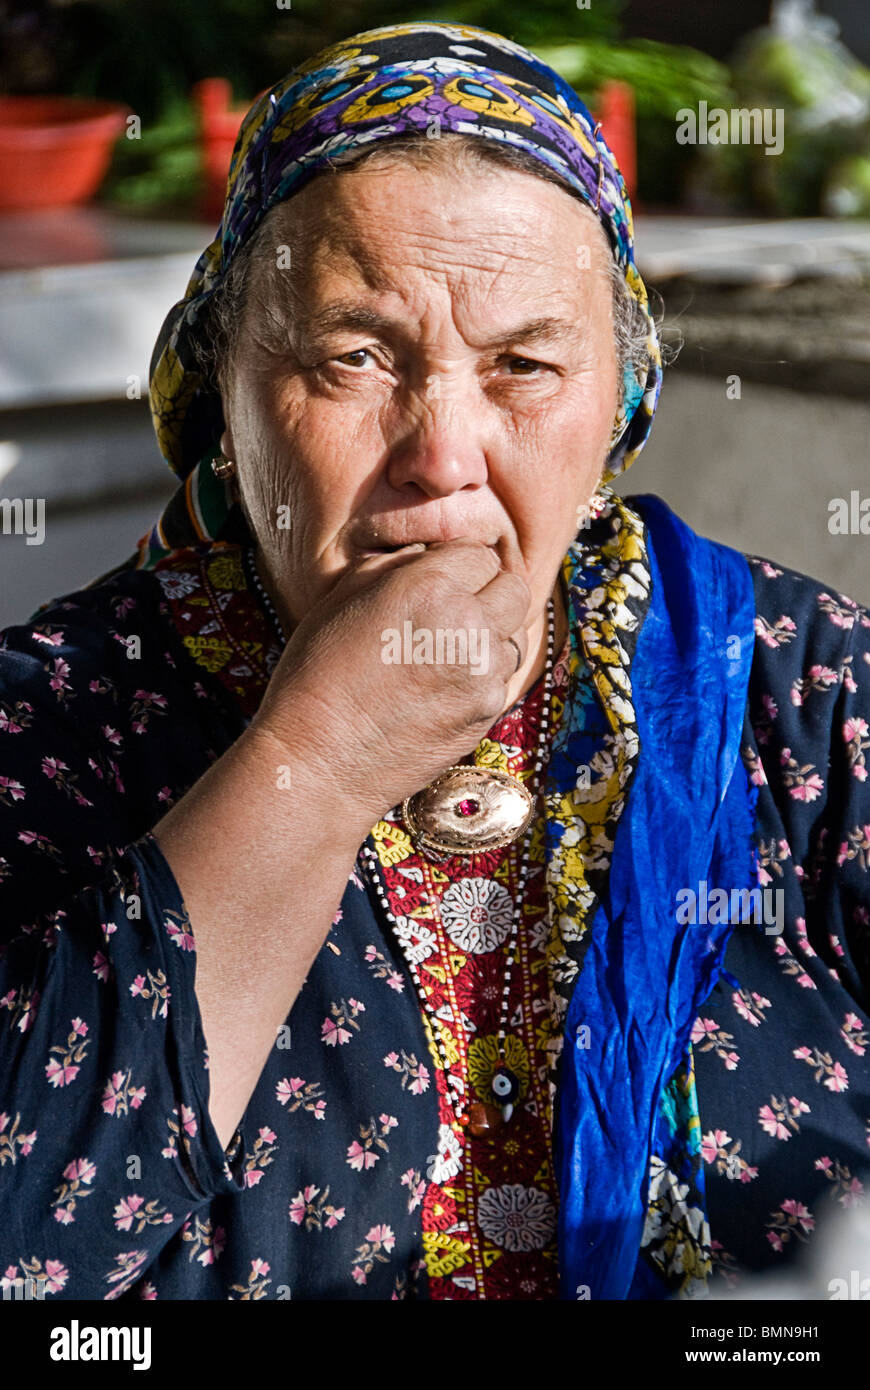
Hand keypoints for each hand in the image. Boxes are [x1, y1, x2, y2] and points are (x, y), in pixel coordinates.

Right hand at [250, 540, 529, 821]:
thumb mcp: (342, 596)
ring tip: (442, 654)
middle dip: (488, 593)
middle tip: (453, 611)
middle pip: (514, 588)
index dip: (458, 566)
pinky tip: (440, 687)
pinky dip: (481, 676)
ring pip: (513, 636)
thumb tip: (427, 556)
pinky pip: (500, 678)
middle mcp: (467, 624)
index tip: (438, 582)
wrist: (319, 758)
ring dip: (488, 637)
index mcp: (430, 585)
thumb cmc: (316, 671)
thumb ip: (396, 565)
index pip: (479, 553)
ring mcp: (483, 673)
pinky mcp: (487, 712)